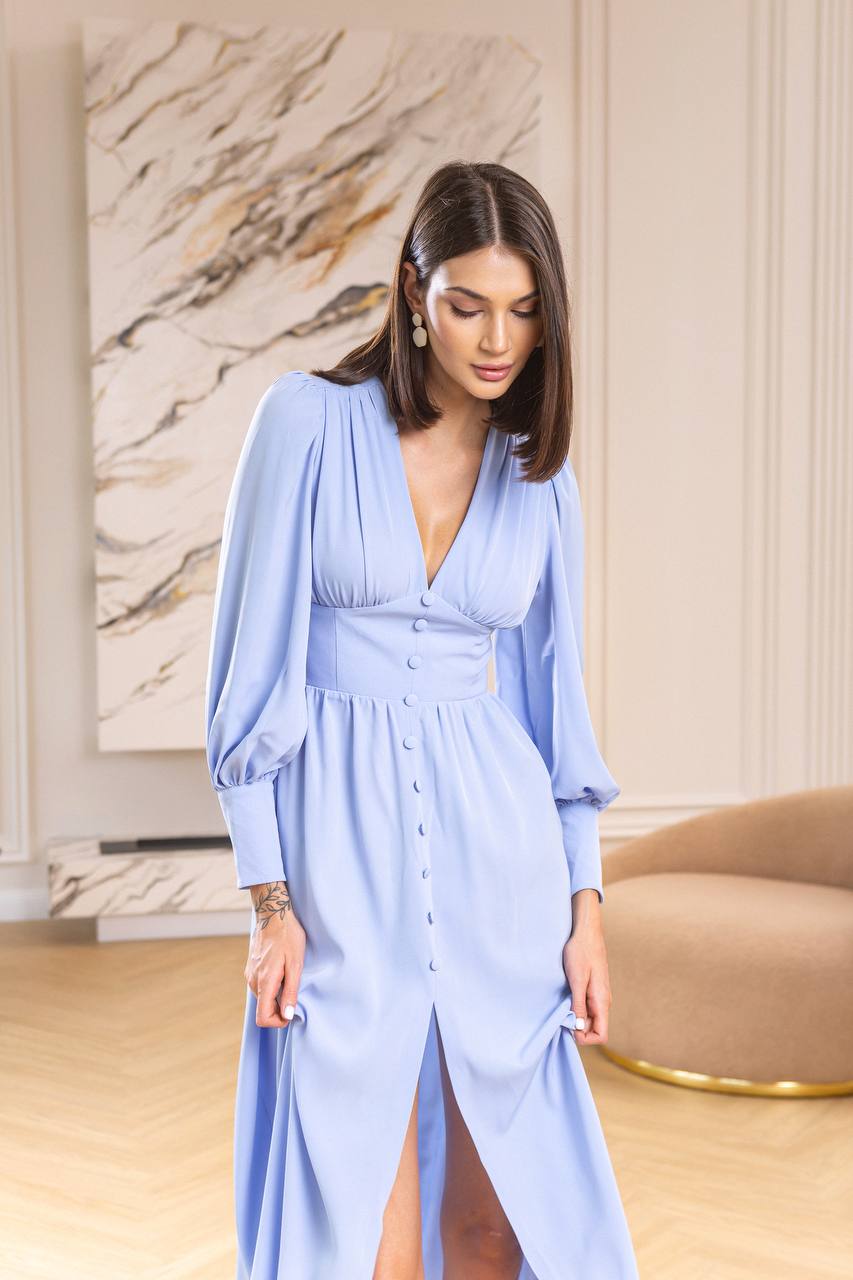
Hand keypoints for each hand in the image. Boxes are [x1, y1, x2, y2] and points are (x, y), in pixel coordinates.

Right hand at [246, 881, 305, 1028]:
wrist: (272, 914)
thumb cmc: (288, 936)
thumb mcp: (296, 964)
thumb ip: (291, 991)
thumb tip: (288, 1015)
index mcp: (265, 982)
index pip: (262, 1018)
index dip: (277, 1022)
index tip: (290, 1012)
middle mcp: (253, 981)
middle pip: (263, 1010)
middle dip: (279, 1009)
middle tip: (294, 992)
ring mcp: (250, 974)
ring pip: (262, 998)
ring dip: (275, 997)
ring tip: (288, 978)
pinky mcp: (250, 968)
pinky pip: (260, 986)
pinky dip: (271, 987)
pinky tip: (281, 970)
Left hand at [562, 888, 610, 1046]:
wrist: (586, 930)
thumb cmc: (581, 952)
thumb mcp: (576, 980)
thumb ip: (578, 1005)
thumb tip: (578, 1028)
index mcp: (602, 1001)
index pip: (602, 1035)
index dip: (585, 1038)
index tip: (569, 1029)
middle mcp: (603, 1000)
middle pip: (594, 1028)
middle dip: (577, 1028)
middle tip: (560, 1015)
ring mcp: (598, 994)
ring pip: (589, 1017)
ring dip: (575, 1017)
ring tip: (561, 1004)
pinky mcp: (592, 988)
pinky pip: (586, 1006)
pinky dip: (575, 1006)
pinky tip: (564, 996)